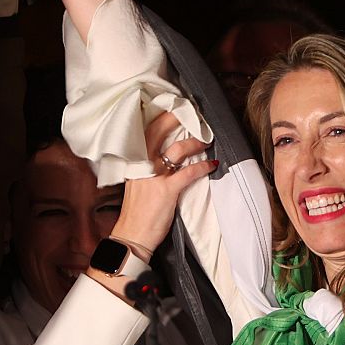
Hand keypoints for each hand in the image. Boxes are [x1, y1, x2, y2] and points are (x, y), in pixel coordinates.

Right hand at [110, 111, 216, 253]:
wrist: (132, 235)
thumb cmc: (136, 212)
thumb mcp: (136, 184)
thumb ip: (146, 169)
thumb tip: (164, 158)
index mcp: (133, 163)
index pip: (143, 133)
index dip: (159, 119)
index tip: (171, 109)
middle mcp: (141, 165)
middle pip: (157, 132)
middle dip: (174, 118)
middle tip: (190, 112)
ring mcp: (154, 177)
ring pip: (176, 150)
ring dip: (194, 143)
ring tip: (206, 140)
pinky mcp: (166, 191)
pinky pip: (188, 172)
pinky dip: (202, 167)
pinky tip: (211, 165)